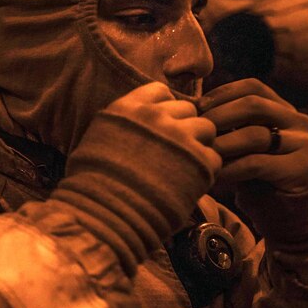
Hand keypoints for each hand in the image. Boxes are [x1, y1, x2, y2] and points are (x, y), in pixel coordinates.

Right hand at [50, 82, 220, 272]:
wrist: (105, 216)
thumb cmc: (94, 186)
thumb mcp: (99, 140)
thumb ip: (125, 123)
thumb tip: (143, 119)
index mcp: (128, 108)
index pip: (160, 91)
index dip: (163, 109)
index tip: (159, 128)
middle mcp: (155, 116)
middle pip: (187, 109)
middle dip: (183, 127)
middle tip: (173, 154)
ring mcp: (179, 137)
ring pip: (206, 128)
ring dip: (198, 146)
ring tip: (183, 168)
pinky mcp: (198, 161)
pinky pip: (214, 157)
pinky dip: (205, 170)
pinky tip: (189, 183)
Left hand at [200, 79, 307, 275]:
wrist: (295, 217)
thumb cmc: (261, 180)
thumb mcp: (246, 149)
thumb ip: (230, 130)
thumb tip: (187, 113)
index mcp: (284, 110)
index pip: (252, 87)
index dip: (221, 95)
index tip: (196, 109)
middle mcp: (298, 122)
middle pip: (253, 105)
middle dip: (218, 116)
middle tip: (194, 132)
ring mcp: (304, 145)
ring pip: (255, 134)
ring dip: (221, 145)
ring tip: (200, 155)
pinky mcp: (302, 170)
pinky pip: (257, 164)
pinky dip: (230, 169)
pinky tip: (214, 176)